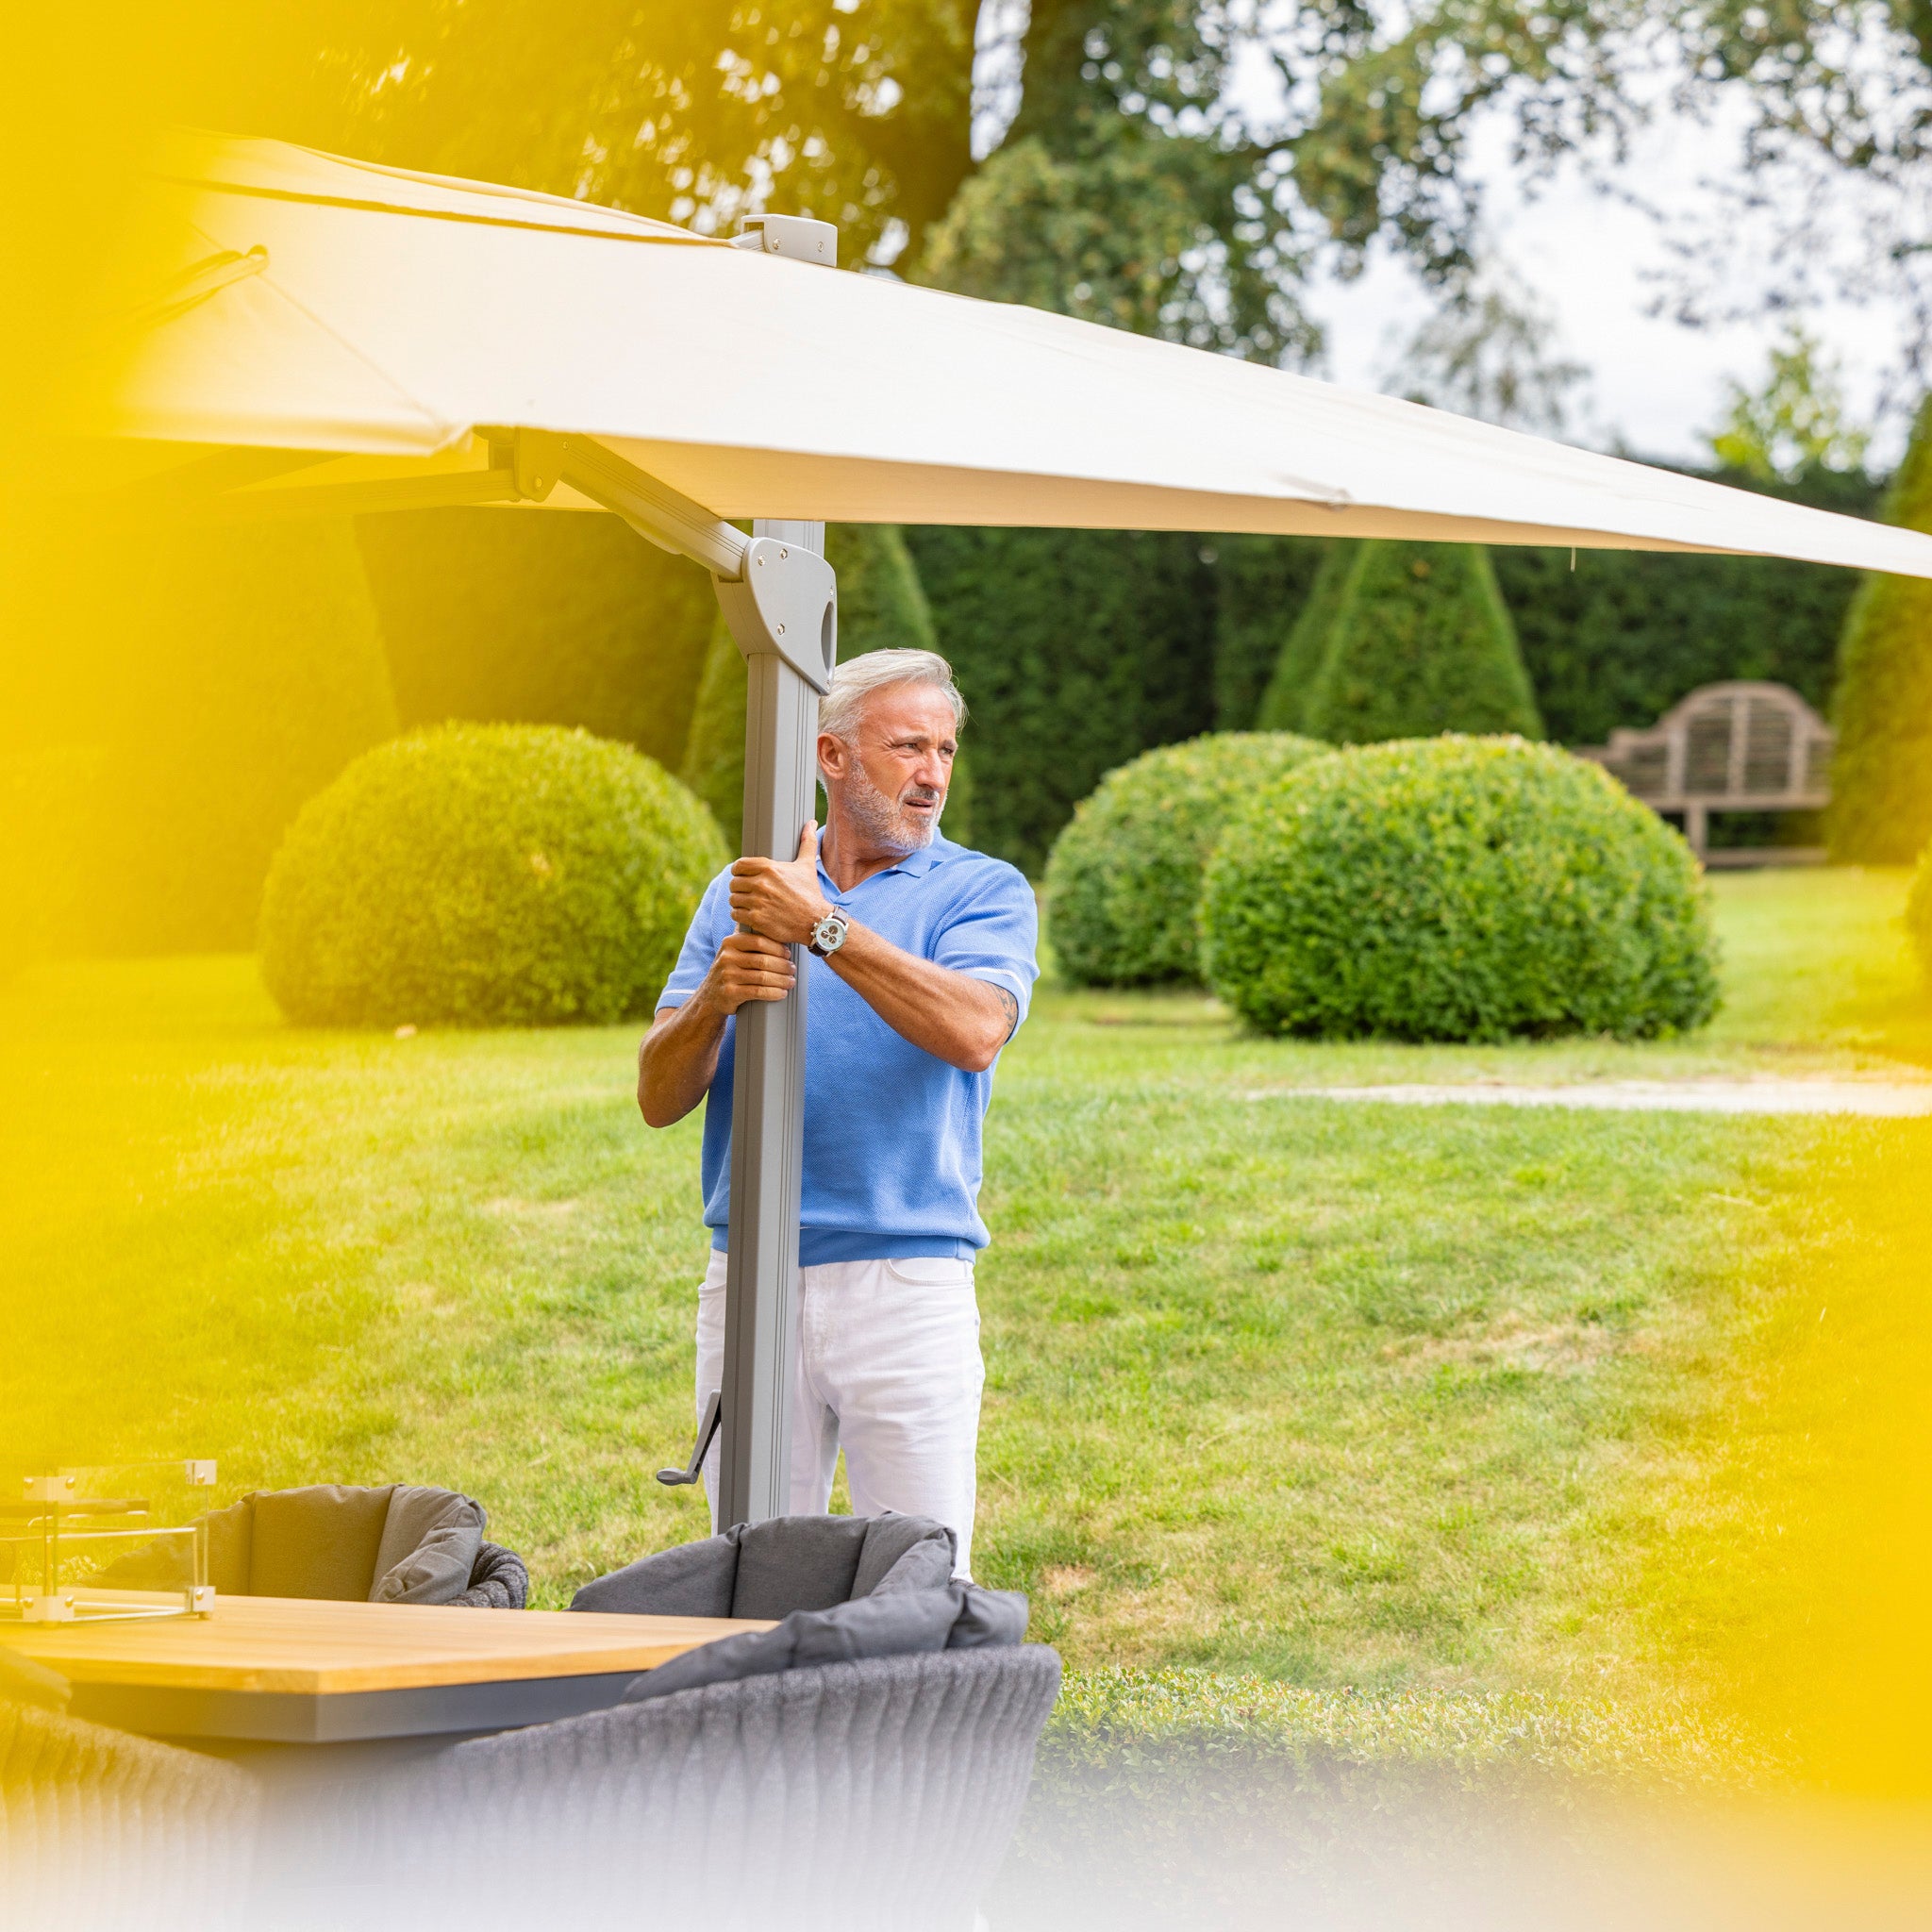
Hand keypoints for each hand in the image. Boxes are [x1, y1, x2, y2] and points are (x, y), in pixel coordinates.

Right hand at [699, 932, 796, 1014]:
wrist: (710, 996)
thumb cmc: (729, 970)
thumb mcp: (732, 950)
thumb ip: (746, 937)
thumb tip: (767, 920)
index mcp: (730, 943)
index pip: (759, 941)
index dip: (778, 948)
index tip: (788, 954)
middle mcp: (727, 957)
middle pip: (763, 960)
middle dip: (783, 966)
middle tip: (792, 969)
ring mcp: (727, 975)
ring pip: (763, 977)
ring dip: (782, 980)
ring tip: (791, 981)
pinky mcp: (730, 992)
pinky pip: (758, 992)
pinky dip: (774, 993)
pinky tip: (782, 993)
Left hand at [728, 822, 832, 944]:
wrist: (816, 921)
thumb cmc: (810, 893)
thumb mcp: (807, 866)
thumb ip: (807, 842)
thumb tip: (811, 822)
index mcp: (770, 868)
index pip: (739, 865)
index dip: (738, 871)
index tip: (742, 876)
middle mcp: (762, 883)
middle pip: (734, 883)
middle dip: (739, 888)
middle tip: (747, 893)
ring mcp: (758, 902)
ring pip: (733, 899)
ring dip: (739, 903)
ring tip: (748, 905)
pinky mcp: (757, 919)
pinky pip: (736, 914)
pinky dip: (740, 916)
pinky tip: (750, 916)